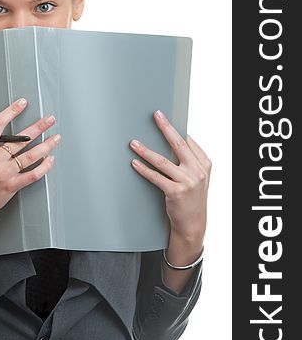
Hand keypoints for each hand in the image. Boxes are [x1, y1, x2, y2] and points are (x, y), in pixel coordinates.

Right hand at [0, 99, 60, 224]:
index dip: (11, 111)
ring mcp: (5, 173)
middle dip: (38, 127)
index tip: (22, 103)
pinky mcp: (13, 186)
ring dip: (46, 145)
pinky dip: (44, 167)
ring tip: (56, 137)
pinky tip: (50, 159)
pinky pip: (32, 175)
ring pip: (30, 156)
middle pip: (20, 139)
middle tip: (49, 119)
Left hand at [129, 109, 211, 246]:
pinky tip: (135, 163)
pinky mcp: (176, 192)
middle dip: (165, 128)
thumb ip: (189, 160)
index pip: (187, 140)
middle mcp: (198, 171)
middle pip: (178, 144)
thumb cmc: (192, 197)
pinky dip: (143, 169)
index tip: (162, 116)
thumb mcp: (197, 176)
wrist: (193, 223)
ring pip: (162, 161)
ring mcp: (188, 182)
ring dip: (145, 151)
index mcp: (204, 163)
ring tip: (134, 143)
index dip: (174, 127)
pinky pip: (156, 177)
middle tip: (155, 116)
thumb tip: (172, 139)